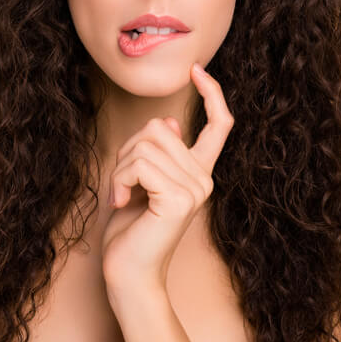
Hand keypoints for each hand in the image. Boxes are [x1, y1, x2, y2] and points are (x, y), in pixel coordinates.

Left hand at [101, 63, 233, 291]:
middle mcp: (204, 179)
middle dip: (128, 150)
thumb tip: (170, 123)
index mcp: (199, 172)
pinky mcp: (180, 199)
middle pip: (159, 129)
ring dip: (120, 167)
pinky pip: (140, 164)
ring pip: (146, 144)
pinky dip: (120, 180)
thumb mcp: (141, 181)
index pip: (220, 125)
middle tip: (121, 183)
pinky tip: (121, 202)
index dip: (212, 94)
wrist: (128, 272)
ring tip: (121, 195)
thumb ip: (158, 153)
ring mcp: (196, 189)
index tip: (196, 70)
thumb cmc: (130, 229)